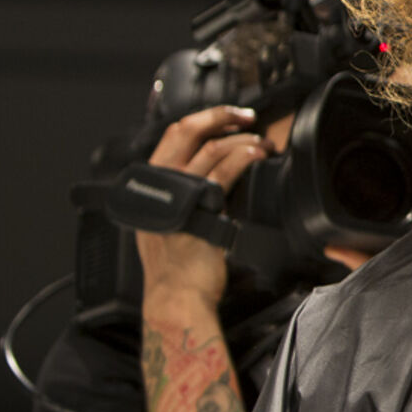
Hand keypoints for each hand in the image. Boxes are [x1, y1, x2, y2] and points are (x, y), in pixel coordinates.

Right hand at [134, 105, 273, 310]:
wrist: (177, 296)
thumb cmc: (176, 268)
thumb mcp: (166, 226)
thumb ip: (179, 200)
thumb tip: (205, 178)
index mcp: (149, 187)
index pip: (171, 138)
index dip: (200, 121)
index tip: (223, 118)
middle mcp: (160, 186)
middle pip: (186, 132)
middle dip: (218, 116)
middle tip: (243, 115)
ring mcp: (179, 194)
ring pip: (211, 148)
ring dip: (242, 139)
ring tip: (262, 142)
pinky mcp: (202, 205)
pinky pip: (225, 170)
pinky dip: (244, 155)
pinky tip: (257, 154)